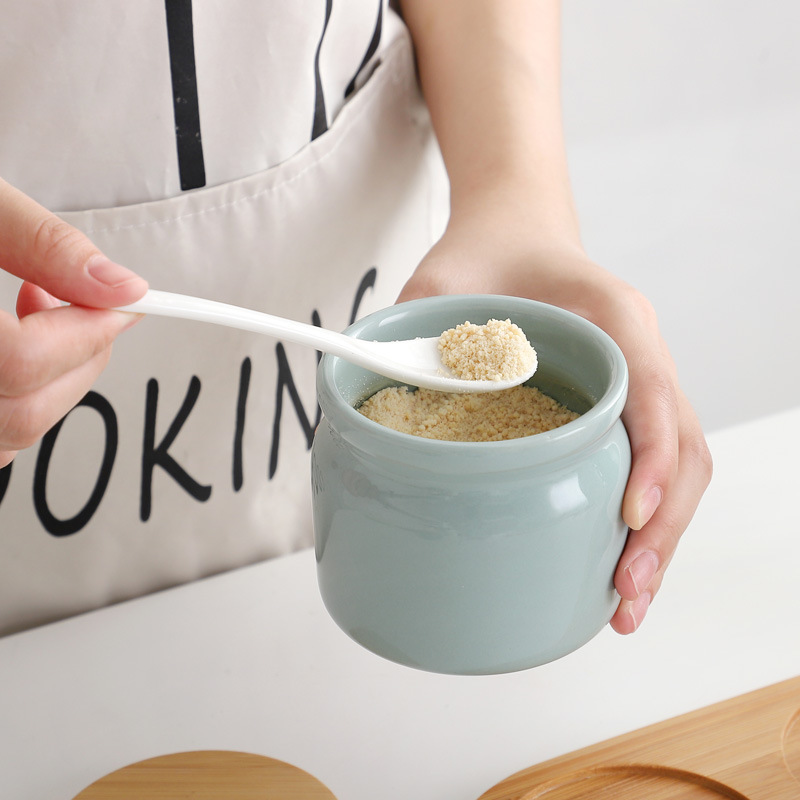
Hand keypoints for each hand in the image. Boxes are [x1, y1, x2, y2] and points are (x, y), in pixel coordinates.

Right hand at [0, 178, 148, 466]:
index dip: (88, 332)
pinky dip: (18, 403)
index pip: (21, 359)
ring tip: (39, 314)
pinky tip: (12, 350)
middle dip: (80, 358)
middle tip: (87, 304)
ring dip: (53, 383)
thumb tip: (120, 287)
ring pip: (7, 435)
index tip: (125, 302)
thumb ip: (41, 245)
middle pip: (21, 409)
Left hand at [398, 205, 712, 633]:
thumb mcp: (437, 285)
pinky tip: (613, 568)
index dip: (650, 455)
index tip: (628, 515)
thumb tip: (368, 412)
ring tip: (625, 603)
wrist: (511, 237)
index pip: (651, 387)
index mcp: (609, 312)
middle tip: (624, 590)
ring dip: (661, 538)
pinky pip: (648, 466)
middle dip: (663, 524)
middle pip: (684, 444)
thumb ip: (411, 336)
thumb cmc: (481, 257)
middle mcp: (637, 350)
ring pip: (679, 466)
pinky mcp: (620, 409)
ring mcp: (636, 382)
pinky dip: (641, 521)